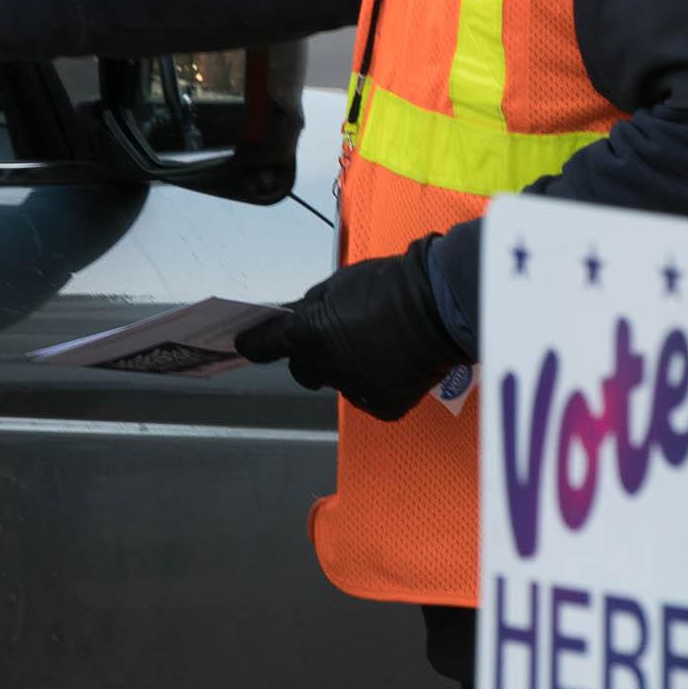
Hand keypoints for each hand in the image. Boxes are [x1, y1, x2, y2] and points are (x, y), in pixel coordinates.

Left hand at [234, 237, 463, 421]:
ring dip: (348, 369)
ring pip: (340, 383)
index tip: (247, 345)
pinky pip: (369, 396)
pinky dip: (377, 383)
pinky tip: (395, 361)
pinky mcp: (383, 404)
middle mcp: (325, 365)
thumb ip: (312, 306)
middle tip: (337, 339)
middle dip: (312, 357)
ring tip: (378, 344)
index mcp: (308, 332)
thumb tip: (298, 318)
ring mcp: (354, 388)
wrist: (440, 302)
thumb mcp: (340, 283)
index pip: (267, 345)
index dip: (255, 344)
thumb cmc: (392, 285)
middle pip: (304, 369)